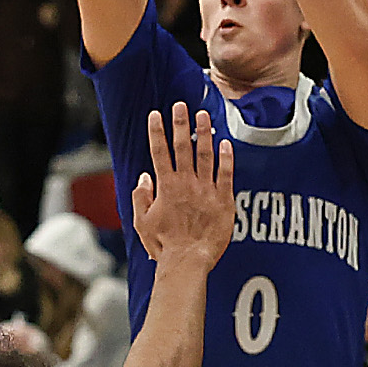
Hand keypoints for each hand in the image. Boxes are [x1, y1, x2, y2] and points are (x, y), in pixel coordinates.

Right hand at [130, 104, 233, 269]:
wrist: (188, 261)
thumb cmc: (164, 245)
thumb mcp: (142, 223)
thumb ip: (141, 197)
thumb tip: (144, 177)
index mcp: (166, 187)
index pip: (159, 152)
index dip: (156, 132)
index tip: (155, 115)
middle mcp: (186, 184)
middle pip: (182, 147)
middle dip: (181, 124)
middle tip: (181, 105)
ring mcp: (206, 190)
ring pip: (206, 155)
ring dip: (204, 133)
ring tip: (203, 115)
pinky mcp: (223, 200)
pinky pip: (226, 174)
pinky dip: (226, 158)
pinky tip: (226, 143)